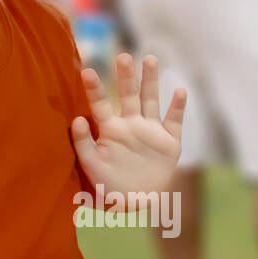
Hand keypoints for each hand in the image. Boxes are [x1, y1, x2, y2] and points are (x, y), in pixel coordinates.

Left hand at [72, 53, 185, 201]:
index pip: (100, 104)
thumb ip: (82, 143)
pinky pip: (174, 121)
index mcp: (110, 129)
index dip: (94, 89)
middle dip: (126, 77)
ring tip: (149, 59)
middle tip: (122, 57)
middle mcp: (130, 124)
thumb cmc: (107, 183)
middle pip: (128, 95)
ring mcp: (150, 131)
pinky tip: (180, 91)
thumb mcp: (91, 165)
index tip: (86, 71)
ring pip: (151, 101)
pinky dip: (177, 107)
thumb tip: (77, 118)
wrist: (134, 202)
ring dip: (151, 81)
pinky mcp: (169, 142)